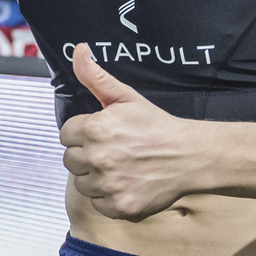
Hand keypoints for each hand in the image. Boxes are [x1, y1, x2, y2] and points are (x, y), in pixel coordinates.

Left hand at [58, 43, 194, 221]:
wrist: (189, 155)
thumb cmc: (156, 125)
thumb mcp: (125, 96)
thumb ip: (95, 76)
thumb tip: (78, 50)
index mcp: (95, 129)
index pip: (66, 135)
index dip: (81, 133)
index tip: (100, 134)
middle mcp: (98, 158)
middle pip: (70, 160)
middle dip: (85, 155)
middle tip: (110, 151)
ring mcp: (109, 184)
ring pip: (82, 183)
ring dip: (94, 177)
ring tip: (118, 167)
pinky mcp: (119, 206)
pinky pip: (97, 203)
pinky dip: (107, 196)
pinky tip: (124, 183)